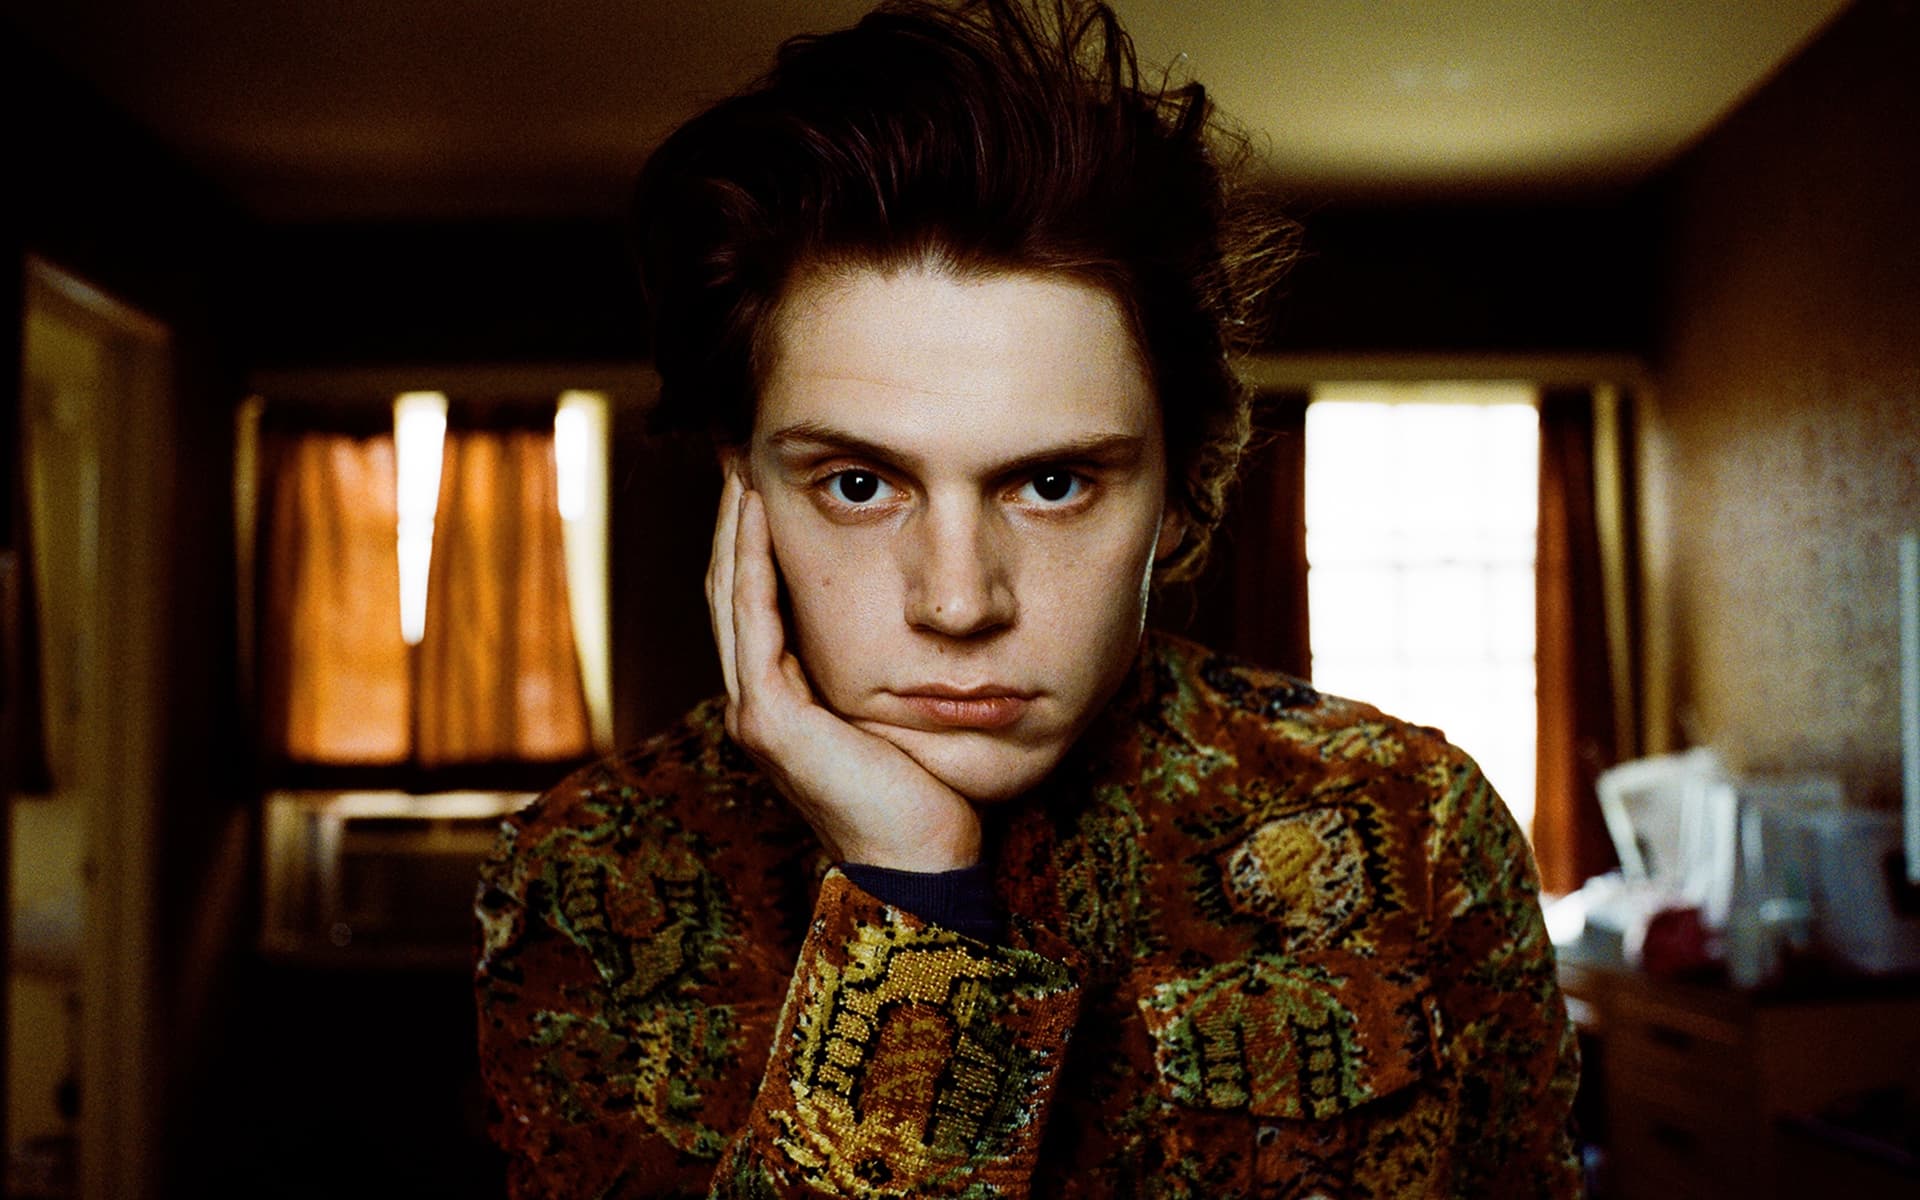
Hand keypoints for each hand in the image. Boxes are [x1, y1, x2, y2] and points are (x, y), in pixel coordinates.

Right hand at [706, 466, 982, 870]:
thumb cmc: (924, 795)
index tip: (764, 479)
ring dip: (736, 530)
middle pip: (729, 589)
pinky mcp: (772, 722)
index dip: (753, 539)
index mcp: (780, 701)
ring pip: (732, 599)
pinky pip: (755, 627)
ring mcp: (756, 713)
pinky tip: (761, 521)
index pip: (754, 601)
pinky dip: (753, 569)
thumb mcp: (898, 714)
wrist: (920, 864)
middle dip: (734, 520)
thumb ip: (884, 669)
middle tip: (740, 452)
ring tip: (743, 469)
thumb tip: (916, 615)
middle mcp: (756, 703)